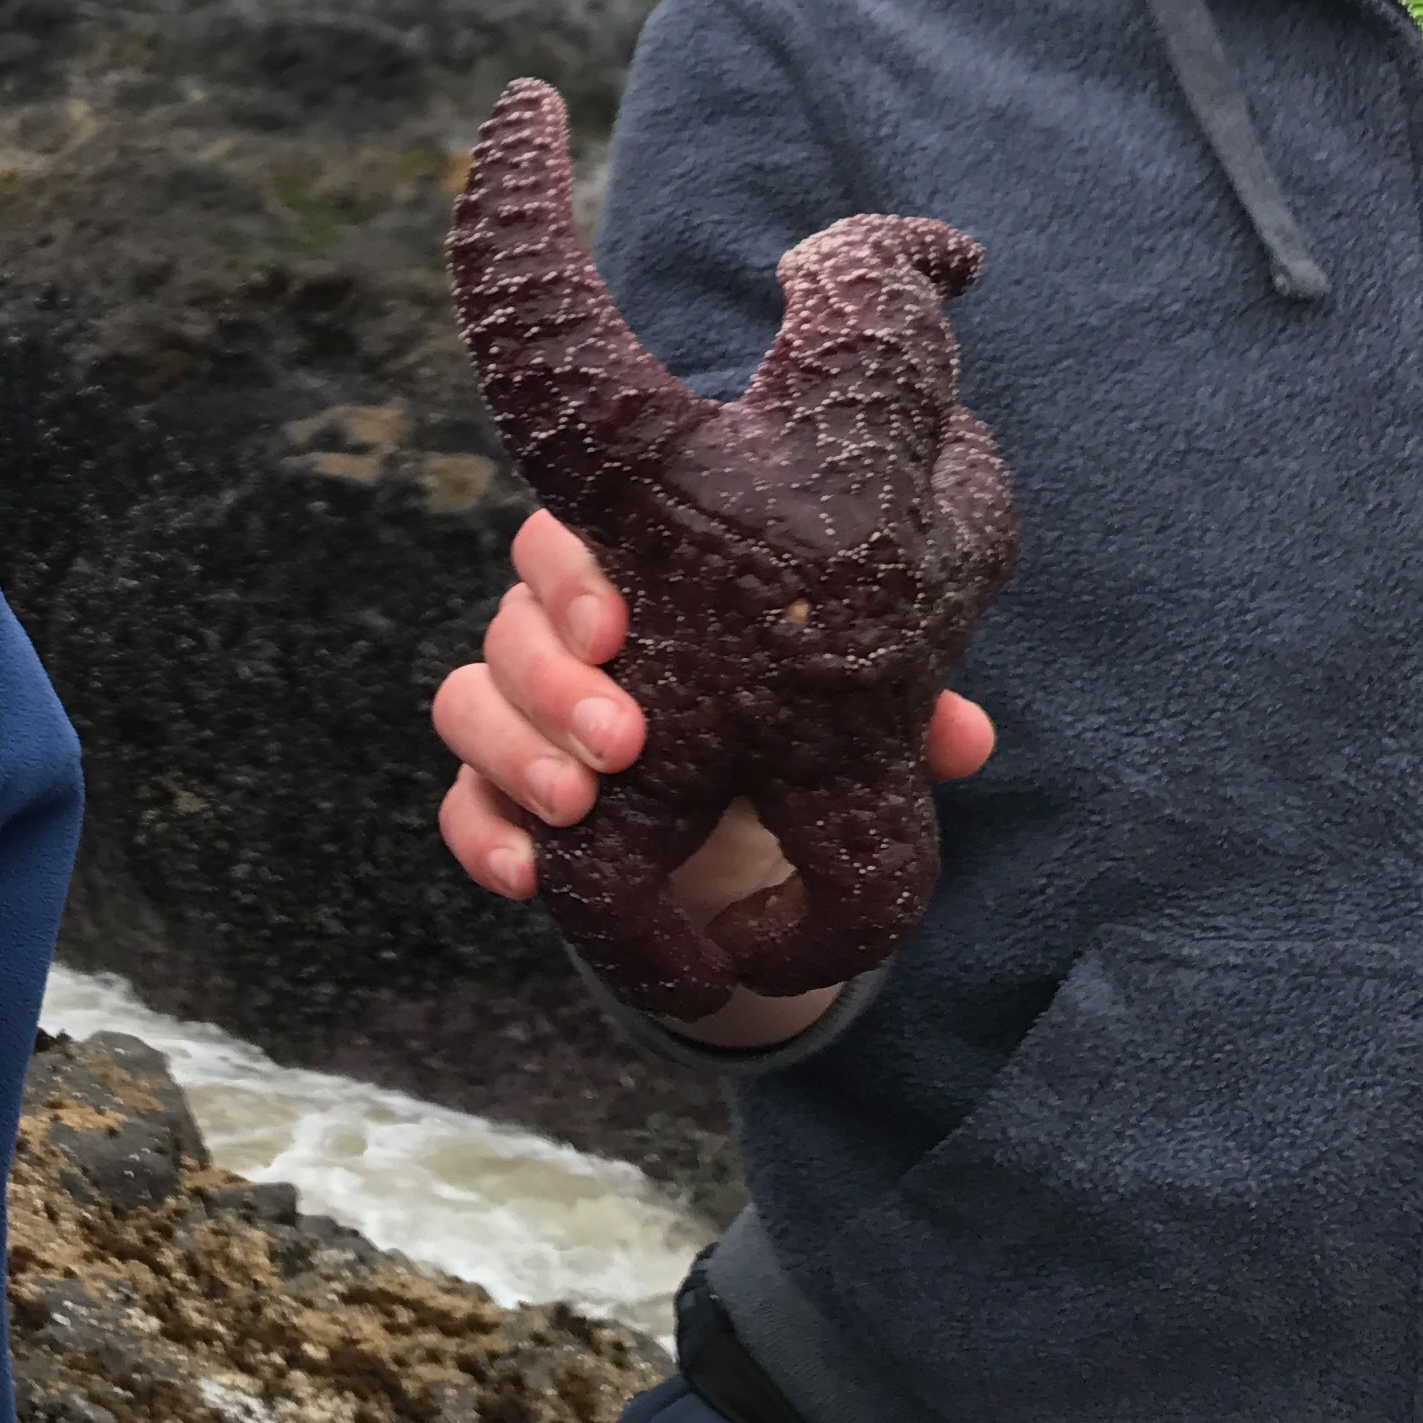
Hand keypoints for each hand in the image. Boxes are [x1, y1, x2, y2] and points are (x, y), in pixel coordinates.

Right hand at [433, 511, 995, 1032]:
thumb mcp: (852, 709)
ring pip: (468, 703)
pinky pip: (461, 805)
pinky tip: (525, 878)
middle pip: (508, 624)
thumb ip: (897, 710)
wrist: (756, 812)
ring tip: (577, 808)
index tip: (617, 630)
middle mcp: (559, 632)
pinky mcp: (503, 794)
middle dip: (553, 683)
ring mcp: (521, 712)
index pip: (568, 543)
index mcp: (632, 577)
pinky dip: (485, 839)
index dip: (575, 579)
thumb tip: (961, 738)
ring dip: (515, 755)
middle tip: (622, 744)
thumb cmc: (796, 716)